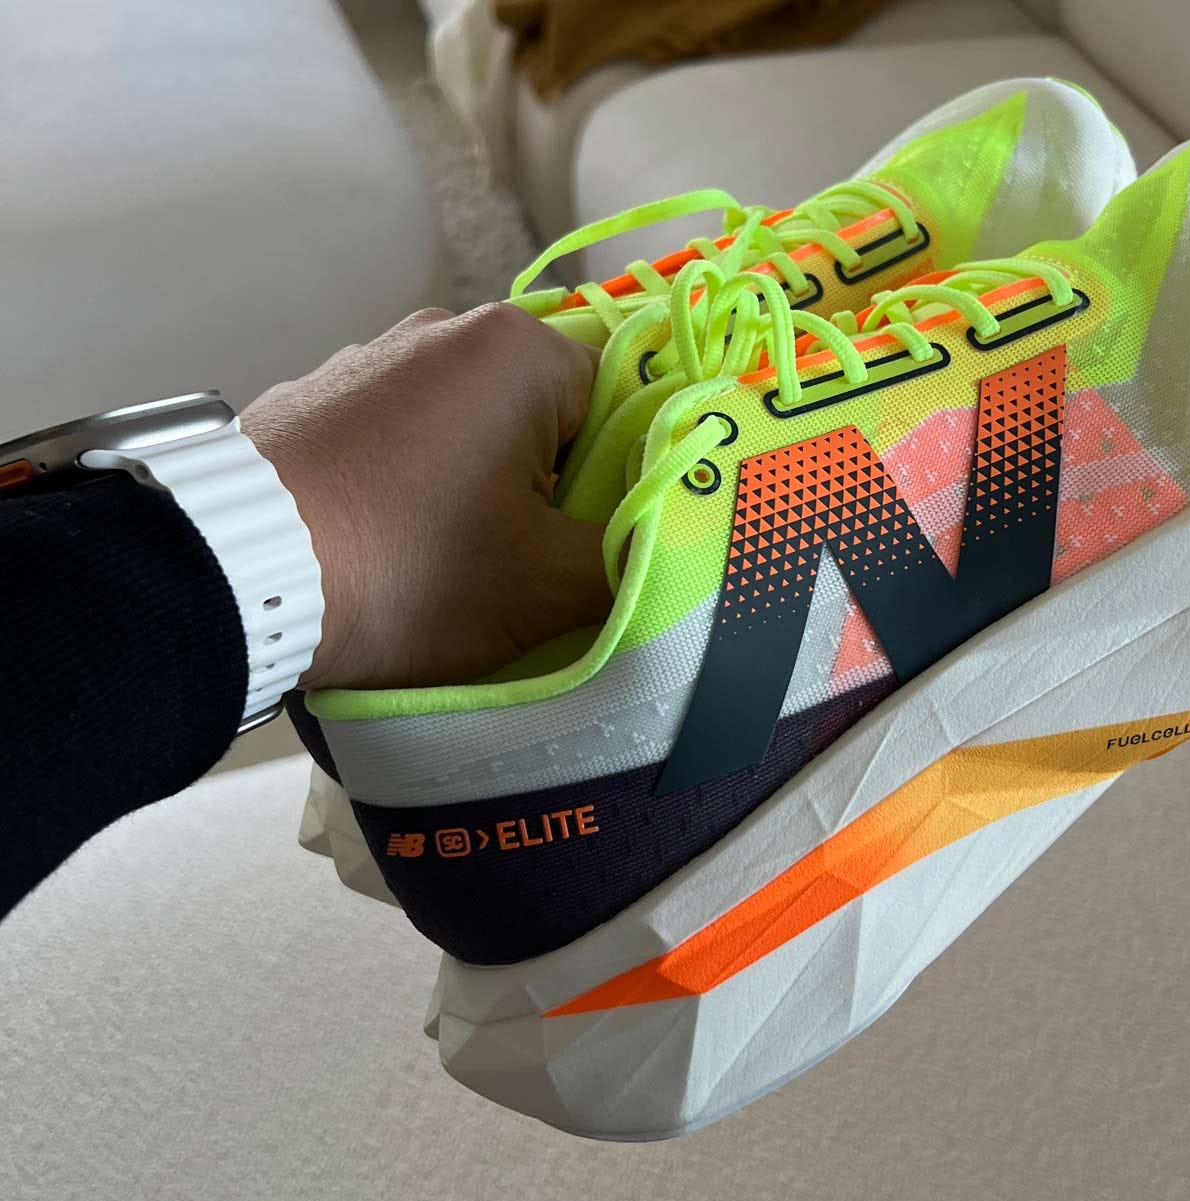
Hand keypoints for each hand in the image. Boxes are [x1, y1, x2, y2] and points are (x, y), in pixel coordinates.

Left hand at [242, 304, 609, 691]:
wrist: (231, 578)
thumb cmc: (408, 566)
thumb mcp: (546, 586)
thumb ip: (633, 561)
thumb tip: (664, 550)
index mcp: (517, 350)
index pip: (621, 404)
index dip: (621, 482)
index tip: (593, 544)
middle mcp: (446, 331)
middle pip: (546, 415)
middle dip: (549, 489)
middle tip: (526, 566)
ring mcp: (371, 357)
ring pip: (473, 430)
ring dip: (480, 491)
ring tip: (449, 566)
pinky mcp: (316, 395)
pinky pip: (402, 438)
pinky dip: (413, 486)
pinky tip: (391, 546)